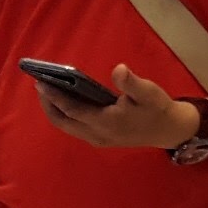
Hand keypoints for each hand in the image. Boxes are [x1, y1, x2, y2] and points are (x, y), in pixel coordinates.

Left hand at [38, 64, 199, 150]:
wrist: (168, 130)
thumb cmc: (157, 109)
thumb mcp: (148, 92)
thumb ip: (131, 82)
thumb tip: (118, 69)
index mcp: (106, 123)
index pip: (72, 110)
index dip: (55, 97)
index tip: (41, 82)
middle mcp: (97, 134)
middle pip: (62, 121)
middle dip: (48, 104)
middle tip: (39, 84)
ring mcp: (97, 138)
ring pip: (67, 126)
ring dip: (54, 109)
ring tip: (46, 90)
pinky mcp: (99, 138)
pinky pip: (74, 127)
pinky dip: (64, 113)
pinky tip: (63, 99)